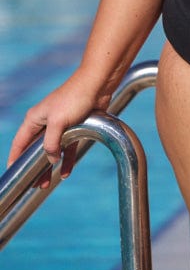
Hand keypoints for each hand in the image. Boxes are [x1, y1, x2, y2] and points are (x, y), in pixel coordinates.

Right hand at [6, 69, 111, 188]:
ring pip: (52, 150)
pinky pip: (68, 147)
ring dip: (49, 166)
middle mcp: (45, 121)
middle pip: (35, 149)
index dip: (14, 158)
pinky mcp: (75, 126)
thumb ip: (50, 143)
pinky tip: (66, 172)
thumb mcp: (58, 122)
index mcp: (35, 118)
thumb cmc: (75, 98)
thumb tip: (50, 160)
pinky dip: (67, 159)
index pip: (20, 142)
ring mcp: (60, 124)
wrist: (98, 84)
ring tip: (46, 185)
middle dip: (33, 167)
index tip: (12, 173)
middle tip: (32, 185)